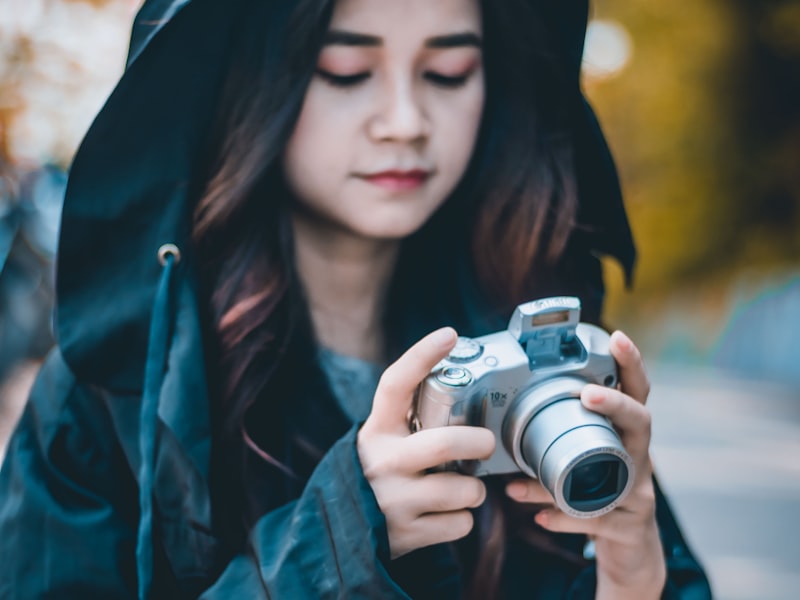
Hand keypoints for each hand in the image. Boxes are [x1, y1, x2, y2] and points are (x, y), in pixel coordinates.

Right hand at [357, 327, 495, 558]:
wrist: (342, 531)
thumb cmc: (381, 472)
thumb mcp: (385, 440)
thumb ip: (412, 419)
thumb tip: (461, 388)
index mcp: (377, 430)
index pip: (396, 384)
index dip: (422, 356)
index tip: (449, 334)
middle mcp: (382, 461)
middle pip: (445, 442)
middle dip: (478, 442)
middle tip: (485, 443)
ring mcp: (393, 500)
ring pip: (462, 489)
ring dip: (473, 490)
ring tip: (461, 488)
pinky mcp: (406, 534)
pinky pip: (460, 524)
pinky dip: (462, 519)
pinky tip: (445, 515)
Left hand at [504, 331, 665, 599]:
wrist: (629, 549)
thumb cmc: (598, 493)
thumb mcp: (584, 460)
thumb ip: (557, 438)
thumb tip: (499, 416)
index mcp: (624, 435)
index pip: (636, 393)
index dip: (630, 364)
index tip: (617, 337)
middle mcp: (638, 457)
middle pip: (641, 423)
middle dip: (616, 405)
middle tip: (589, 395)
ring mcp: (638, 493)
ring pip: (610, 479)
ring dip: (562, 479)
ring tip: (521, 481)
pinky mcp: (630, 527)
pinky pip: (597, 521)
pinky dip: (565, 519)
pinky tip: (540, 517)